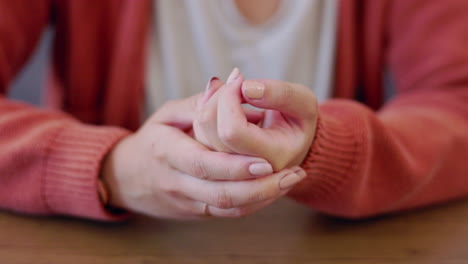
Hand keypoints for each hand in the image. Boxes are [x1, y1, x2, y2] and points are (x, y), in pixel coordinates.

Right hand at [101, 94, 306, 218]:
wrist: (126, 179)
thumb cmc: (152, 140)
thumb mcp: (168, 114)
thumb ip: (201, 103)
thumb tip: (234, 83)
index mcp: (167, 152)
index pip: (204, 163)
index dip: (236, 166)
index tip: (267, 162)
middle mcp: (176, 181)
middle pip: (222, 194)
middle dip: (261, 187)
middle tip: (293, 174)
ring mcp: (186, 201)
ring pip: (228, 209)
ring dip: (263, 198)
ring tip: (291, 181)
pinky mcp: (195, 212)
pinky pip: (227, 213)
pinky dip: (252, 204)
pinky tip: (274, 191)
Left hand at [194, 68, 317, 170]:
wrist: (295, 144)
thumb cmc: (299, 122)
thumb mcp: (304, 103)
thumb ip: (282, 94)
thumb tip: (246, 88)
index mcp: (273, 158)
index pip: (232, 132)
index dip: (229, 99)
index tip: (242, 81)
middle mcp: (247, 170)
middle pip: (211, 130)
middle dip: (219, 97)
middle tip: (239, 81)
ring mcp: (228, 169)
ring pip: (201, 131)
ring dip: (211, 102)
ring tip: (234, 91)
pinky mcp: (215, 162)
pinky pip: (198, 133)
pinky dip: (206, 111)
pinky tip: (224, 102)